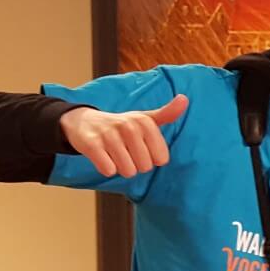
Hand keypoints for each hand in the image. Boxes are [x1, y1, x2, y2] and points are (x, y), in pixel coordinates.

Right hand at [59, 94, 188, 177]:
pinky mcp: (92, 144)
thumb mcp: (145, 118)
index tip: (141, 147)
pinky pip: (109, 170)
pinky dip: (106, 168)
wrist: (85, 123)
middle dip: (135, 164)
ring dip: (121, 167)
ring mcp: (109, 135)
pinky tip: (103, 156)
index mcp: (145, 121)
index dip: (151, 158)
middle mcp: (128, 126)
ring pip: (127, 171)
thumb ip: (167, 113)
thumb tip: (185, 99)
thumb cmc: (122, 125)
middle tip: (125, 150)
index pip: (161, 159)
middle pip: (144, 167)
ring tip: (114, 153)